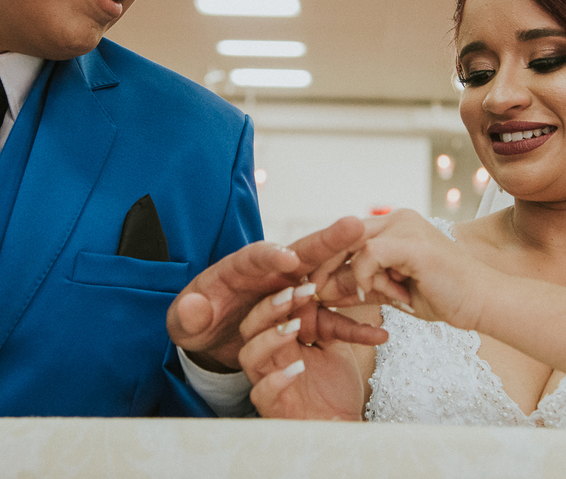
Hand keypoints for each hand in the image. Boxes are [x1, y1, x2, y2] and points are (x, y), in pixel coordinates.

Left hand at [167, 216, 374, 370]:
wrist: (213, 339)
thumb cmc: (196, 321)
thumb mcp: (183, 323)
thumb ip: (187, 315)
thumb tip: (194, 306)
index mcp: (239, 268)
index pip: (255, 257)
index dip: (271, 255)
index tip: (288, 257)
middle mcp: (273, 275)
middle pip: (303, 254)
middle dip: (328, 241)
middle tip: (354, 226)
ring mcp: (294, 295)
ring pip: (327, 281)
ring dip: (352, 275)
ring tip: (382, 267)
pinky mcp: (306, 319)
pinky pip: (334, 323)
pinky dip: (355, 329)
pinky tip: (379, 334)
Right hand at [238, 284, 382, 418]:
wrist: (344, 425)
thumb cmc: (336, 387)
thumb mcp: (336, 346)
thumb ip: (325, 322)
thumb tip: (315, 290)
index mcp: (281, 340)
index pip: (271, 312)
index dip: (284, 295)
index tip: (306, 282)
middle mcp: (270, 358)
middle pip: (251, 327)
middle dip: (269, 309)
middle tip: (292, 295)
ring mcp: (267, 382)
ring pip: (249, 356)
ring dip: (269, 339)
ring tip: (294, 328)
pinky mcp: (272, 408)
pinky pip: (261, 393)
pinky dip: (277, 380)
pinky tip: (297, 369)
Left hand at [312, 209, 492, 331]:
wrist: (483, 303)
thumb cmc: (443, 297)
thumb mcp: (392, 291)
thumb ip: (362, 285)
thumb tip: (324, 291)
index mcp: (396, 225)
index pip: (348, 236)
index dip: (327, 259)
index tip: (312, 284)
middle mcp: (399, 218)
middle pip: (344, 235)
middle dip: (325, 265)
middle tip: (313, 291)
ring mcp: (406, 226)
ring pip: (354, 245)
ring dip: (351, 276)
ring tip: (359, 297)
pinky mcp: (411, 242)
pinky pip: (369, 255)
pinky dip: (363, 277)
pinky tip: (371, 294)